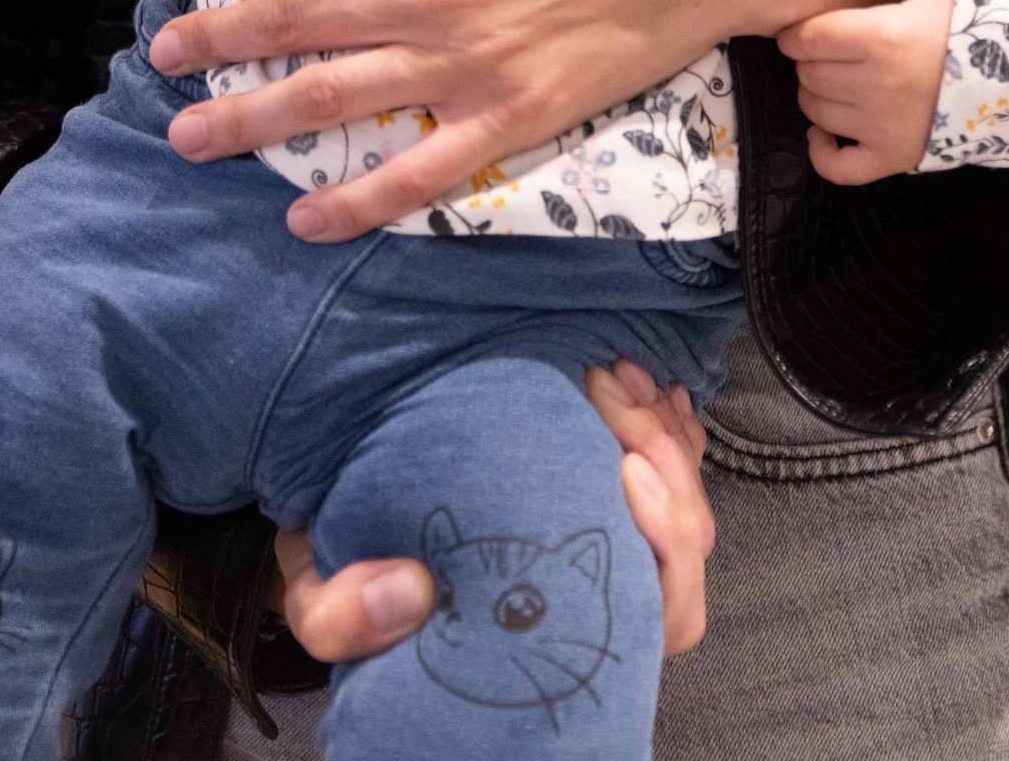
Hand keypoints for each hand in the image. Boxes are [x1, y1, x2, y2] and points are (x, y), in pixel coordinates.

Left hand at [152, 0, 911, 231]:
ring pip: (326, 96)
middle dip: (213, 38)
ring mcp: (465, 55)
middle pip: (288, 16)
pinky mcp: (513, 112)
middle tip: (161, 57)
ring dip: (245, 119)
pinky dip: (353, 201)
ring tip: (187, 137)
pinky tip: (304, 219)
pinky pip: (415, 170)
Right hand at [267, 358, 714, 661]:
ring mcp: (598, 539)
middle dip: (665, 457)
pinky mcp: (592, 485)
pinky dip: (660, 414)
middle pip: (685, 547)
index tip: (625, 467)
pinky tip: (630, 374)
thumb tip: (406, 593)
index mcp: (547, 638)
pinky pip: (664, 456)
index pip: (655, 613)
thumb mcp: (323, 595)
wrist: (328, 519)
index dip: (664, 543)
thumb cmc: (340, 565)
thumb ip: (344, 615)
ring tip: (610, 371)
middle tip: (608, 384)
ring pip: (682, 495)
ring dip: (658, 425)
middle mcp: (589, 600)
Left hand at [777, 0, 960, 182]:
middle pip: (807, 75)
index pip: (805, 37)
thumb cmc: (981, 20)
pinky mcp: (895, 159)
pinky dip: (823, 151)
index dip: (798, 31)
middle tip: (834, 52)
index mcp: (883, 37)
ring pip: (816, 112)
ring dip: (819, 97)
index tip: (809, 27)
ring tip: (842, 80)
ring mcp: (885, 129)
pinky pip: (837, 167)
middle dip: (812, 61)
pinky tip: (827, 132)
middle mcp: (877, 87)